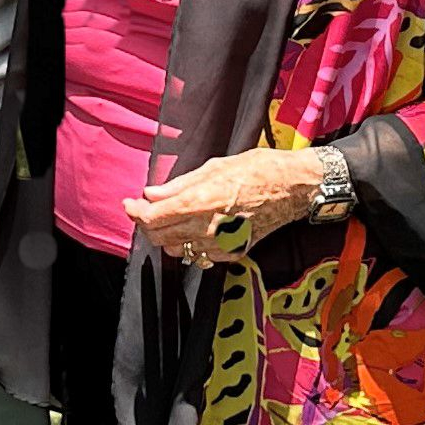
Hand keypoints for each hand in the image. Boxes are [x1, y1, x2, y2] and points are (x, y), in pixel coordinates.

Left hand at [125, 148, 327, 266]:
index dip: (134, 212)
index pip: (151, 218)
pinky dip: (190, 245)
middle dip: (148, 225)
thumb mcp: (213, 167)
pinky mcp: (233, 252)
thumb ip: (178, 185)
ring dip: (168, 236)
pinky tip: (195, 229)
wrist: (295, 187)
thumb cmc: (258, 170)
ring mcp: (221, 244)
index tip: (130, 204)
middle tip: (148, 209)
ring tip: (172, 218)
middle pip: (159, 238)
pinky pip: (200, 257)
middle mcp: (207, 228)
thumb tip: (150, 193)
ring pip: (177, 250)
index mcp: (199, 203)